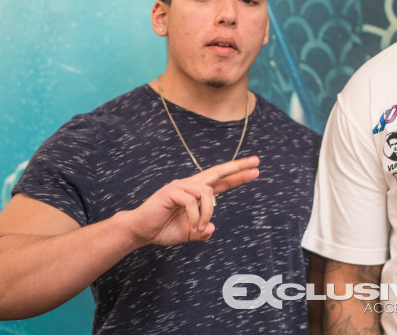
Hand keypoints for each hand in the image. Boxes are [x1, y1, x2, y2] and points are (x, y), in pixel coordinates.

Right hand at [122, 156, 258, 245]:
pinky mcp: (171, 191)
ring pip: (206, 192)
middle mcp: (190, 185)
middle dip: (237, 168)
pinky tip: (193, 227)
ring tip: (201, 229)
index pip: (221, 181)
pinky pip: (192, 201)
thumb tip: (213, 230)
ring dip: (208, 213)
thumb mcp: (189, 233)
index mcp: (196, 193)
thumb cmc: (163, 229)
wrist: (141, 231)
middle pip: (218, 172)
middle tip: (256, 162)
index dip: (238, 176)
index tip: (255, 169)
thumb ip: (202, 232)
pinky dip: (196, 217)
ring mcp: (181, 186)